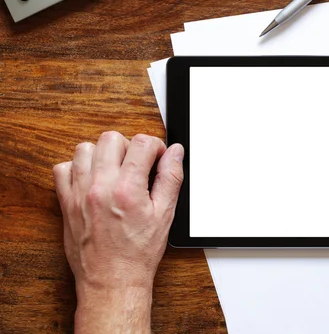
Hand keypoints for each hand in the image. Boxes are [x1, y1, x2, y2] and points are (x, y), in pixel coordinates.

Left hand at [53, 132, 183, 332]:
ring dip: (103, 153)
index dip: (155, 146)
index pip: (141, 143)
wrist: (112, 280)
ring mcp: (79, 193)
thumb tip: (175, 153)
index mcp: (127, 189)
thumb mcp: (165, 214)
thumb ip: (171, 178)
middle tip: (137, 165)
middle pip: (111, 138)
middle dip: (129, 146)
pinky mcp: (66, 202)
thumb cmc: (138, 253)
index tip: (157, 158)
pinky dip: (77, 168)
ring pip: (85, 148)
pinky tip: (93, 179)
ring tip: (115, 170)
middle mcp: (100, 187)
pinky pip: (62, 169)